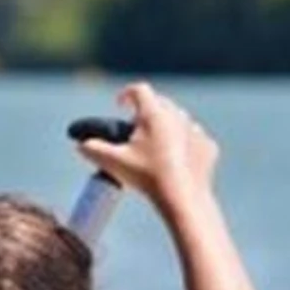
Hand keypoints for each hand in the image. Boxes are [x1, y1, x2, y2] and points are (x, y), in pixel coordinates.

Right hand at [73, 82, 218, 212]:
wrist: (183, 198)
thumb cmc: (146, 177)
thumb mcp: (114, 163)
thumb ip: (93, 150)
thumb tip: (80, 145)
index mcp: (154, 113)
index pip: (139, 90)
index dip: (127, 94)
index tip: (120, 104)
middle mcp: (178, 116)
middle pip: (161, 103)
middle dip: (147, 111)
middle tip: (137, 126)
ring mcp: (196, 131)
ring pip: (180, 120)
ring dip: (168, 126)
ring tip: (158, 143)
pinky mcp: (209, 148)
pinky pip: (196, 140)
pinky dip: (187, 145)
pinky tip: (179, 159)